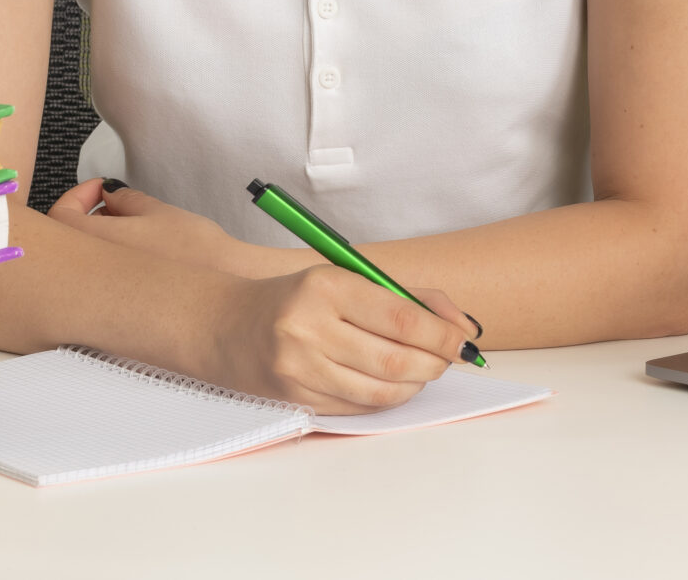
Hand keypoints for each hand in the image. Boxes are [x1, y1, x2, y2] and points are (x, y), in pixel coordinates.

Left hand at [44, 180, 282, 276]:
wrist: (226, 282)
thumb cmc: (195, 248)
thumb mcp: (156, 210)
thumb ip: (123, 198)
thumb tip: (108, 194)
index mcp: (94, 242)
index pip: (59, 214)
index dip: (77, 194)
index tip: (99, 188)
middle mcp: (90, 272)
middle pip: (65, 240)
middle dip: (84, 217)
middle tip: (110, 207)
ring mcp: (103, 295)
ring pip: (82, 262)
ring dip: (96, 239)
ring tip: (130, 228)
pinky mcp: (119, 309)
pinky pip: (98, 282)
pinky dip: (107, 263)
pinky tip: (136, 256)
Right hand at [199, 265, 478, 413]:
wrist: (225, 325)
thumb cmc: (296, 298)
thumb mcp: (347, 279)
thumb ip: (408, 297)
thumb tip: (462, 326)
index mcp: (326, 287)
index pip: (401, 317)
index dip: (441, 334)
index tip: (462, 340)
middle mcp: (309, 328)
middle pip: (395, 359)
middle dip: (434, 363)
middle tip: (447, 359)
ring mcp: (299, 368)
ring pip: (380, 390)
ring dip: (414, 384)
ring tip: (422, 371)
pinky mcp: (295, 398)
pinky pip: (358, 407)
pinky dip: (385, 398)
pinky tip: (391, 384)